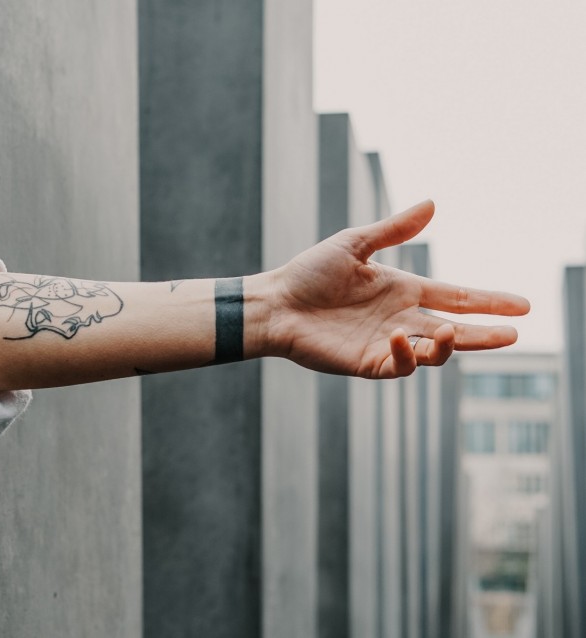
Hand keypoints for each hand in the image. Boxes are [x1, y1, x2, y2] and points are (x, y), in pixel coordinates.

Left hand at [264, 200, 529, 378]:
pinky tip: (398, 336)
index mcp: (402, 290)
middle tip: (515, 334)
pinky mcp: (367, 363)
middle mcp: (401, 319)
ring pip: (434, 352)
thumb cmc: (309, 273)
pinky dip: (407, 354)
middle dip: (485, 334)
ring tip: (451, 330)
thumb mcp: (354, 244)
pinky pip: (400, 365)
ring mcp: (386, 344)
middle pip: (455, 330)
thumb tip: (433, 203)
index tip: (523, 305)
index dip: (489, 301)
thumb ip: (394, 230)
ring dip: (449, 344)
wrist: (275, 303)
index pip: (456, 296)